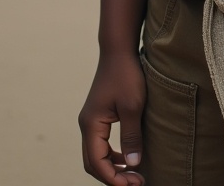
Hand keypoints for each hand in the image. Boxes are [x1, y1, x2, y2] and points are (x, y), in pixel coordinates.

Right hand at [79, 52, 146, 184]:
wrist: (118, 50)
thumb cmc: (126, 75)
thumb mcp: (133, 106)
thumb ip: (131, 136)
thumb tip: (133, 165)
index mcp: (91, 125)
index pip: (97, 163)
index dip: (113, 179)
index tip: (133, 185)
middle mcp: (86, 125)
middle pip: (93, 163)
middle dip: (112, 177)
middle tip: (136, 182)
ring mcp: (91, 121)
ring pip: (96, 155)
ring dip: (112, 167)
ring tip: (134, 174)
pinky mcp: (98, 116)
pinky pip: (101, 144)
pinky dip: (112, 155)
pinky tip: (128, 157)